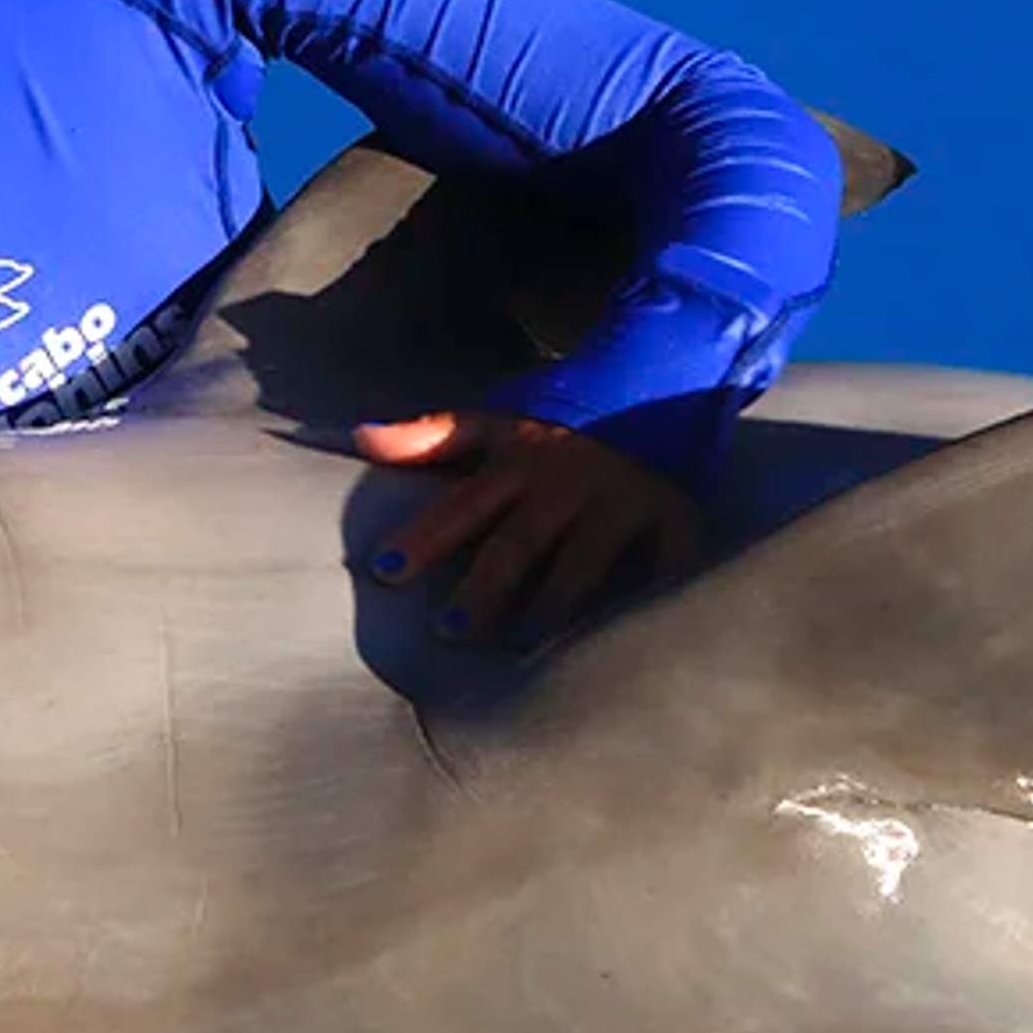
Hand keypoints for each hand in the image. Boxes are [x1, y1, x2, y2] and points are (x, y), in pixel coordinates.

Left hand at [352, 409, 703, 644]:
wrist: (656, 382)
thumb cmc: (560, 420)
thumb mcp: (497, 420)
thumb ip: (432, 436)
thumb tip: (361, 439)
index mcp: (520, 461)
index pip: (461, 507)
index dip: (422, 539)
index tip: (384, 572)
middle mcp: (566, 483)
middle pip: (517, 543)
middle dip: (482, 589)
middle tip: (450, 632)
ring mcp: (620, 502)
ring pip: (581, 564)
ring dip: (550, 608)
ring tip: (523, 651)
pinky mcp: (671, 519)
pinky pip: (660, 570)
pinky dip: (646, 603)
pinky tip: (624, 644)